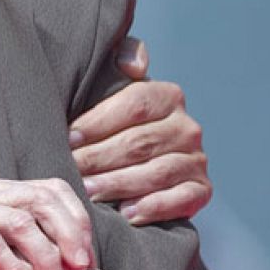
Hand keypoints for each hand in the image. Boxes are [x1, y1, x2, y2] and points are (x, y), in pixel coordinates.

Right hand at [0, 178, 91, 269]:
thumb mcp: (9, 263)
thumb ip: (41, 257)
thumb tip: (86, 264)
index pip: (52, 190)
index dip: (77, 222)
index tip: (86, 260)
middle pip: (41, 199)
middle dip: (68, 237)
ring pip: (20, 223)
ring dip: (45, 258)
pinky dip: (14, 268)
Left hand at [69, 37, 210, 224]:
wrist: (134, 161)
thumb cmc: (113, 119)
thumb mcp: (113, 83)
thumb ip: (122, 56)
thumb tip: (134, 65)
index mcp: (168, 96)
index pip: (135, 105)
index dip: (99, 122)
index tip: (68, 137)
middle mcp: (188, 127)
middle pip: (141, 142)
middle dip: (101, 157)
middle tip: (72, 168)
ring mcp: (197, 160)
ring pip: (157, 172)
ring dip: (119, 183)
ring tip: (88, 191)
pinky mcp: (201, 190)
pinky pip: (181, 200)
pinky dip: (154, 207)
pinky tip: (126, 213)